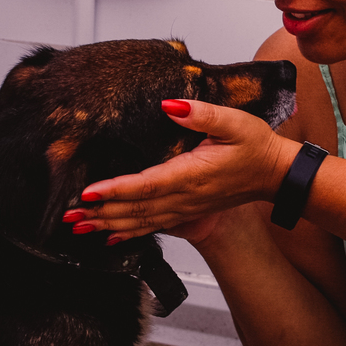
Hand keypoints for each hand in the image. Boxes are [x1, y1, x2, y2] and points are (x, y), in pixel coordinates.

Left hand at [63, 99, 298, 245]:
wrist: (275, 173)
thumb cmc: (256, 146)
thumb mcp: (234, 122)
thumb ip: (201, 114)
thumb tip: (171, 107)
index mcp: (192, 174)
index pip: (146, 184)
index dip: (116, 190)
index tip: (90, 193)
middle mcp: (185, 196)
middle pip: (136, 209)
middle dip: (101, 213)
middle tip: (69, 216)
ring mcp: (186, 207)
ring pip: (141, 221)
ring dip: (108, 225)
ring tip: (80, 228)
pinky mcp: (188, 211)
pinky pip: (153, 226)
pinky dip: (129, 234)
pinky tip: (111, 238)